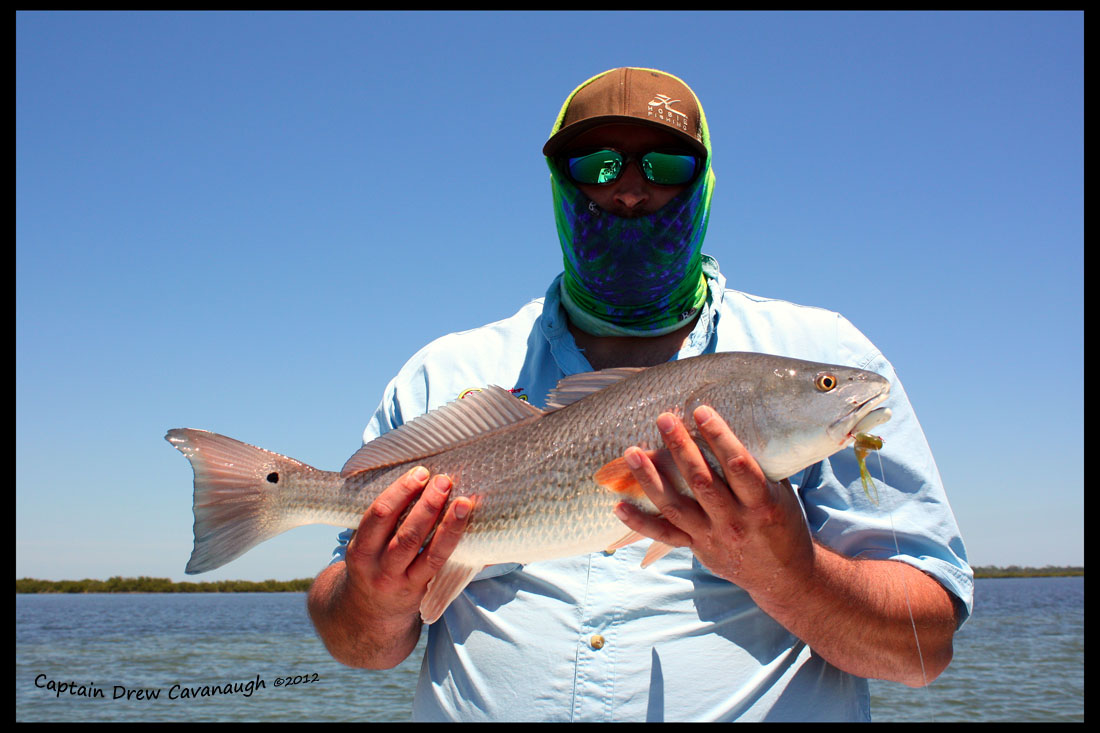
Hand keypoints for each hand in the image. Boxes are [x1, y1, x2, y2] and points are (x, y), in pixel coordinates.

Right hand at [344, 466, 472, 621]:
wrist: (367, 614)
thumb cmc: (372, 564)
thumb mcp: (366, 545)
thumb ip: (383, 519)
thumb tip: (419, 477)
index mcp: (361, 550)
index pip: (379, 516)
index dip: (400, 492)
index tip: (420, 472)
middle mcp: (380, 569)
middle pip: (406, 535)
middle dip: (427, 506)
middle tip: (444, 481)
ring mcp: (403, 583)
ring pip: (429, 552)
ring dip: (449, 525)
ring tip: (463, 501)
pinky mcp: (424, 592)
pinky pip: (443, 566)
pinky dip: (458, 545)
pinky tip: (473, 529)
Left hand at [613, 406, 815, 603]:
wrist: (784, 575)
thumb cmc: (781, 521)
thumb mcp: (780, 492)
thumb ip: (755, 465)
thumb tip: (730, 423)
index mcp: (762, 503)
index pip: (739, 465)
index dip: (719, 436)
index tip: (701, 411)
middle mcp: (735, 521)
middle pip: (702, 482)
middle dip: (680, 448)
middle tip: (663, 419)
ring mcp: (713, 537)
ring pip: (676, 507)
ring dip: (650, 479)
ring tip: (631, 453)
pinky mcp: (697, 548)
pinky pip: (664, 535)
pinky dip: (640, 522)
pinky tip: (618, 506)